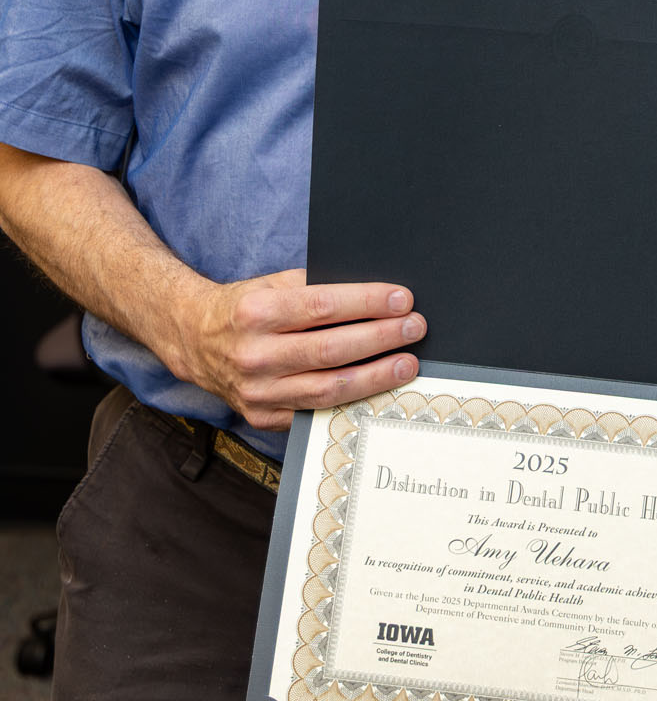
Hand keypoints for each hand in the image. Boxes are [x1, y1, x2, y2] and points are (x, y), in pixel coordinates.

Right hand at [172, 270, 426, 431]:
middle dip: (381, 338)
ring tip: (408, 363)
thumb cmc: (245, 307)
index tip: (402, 299)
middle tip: (415, 328)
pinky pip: (316, 412)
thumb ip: (315, 288)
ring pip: (328, 388)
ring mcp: (257, 391)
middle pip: (331, 350)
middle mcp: (254, 355)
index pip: (323, 307)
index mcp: (256, 312)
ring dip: (376, 376)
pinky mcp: (263, 416)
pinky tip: (379, 391)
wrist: (196, 340)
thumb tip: (375, 295)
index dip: (367, 303)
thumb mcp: (272, 284)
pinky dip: (351, 402)